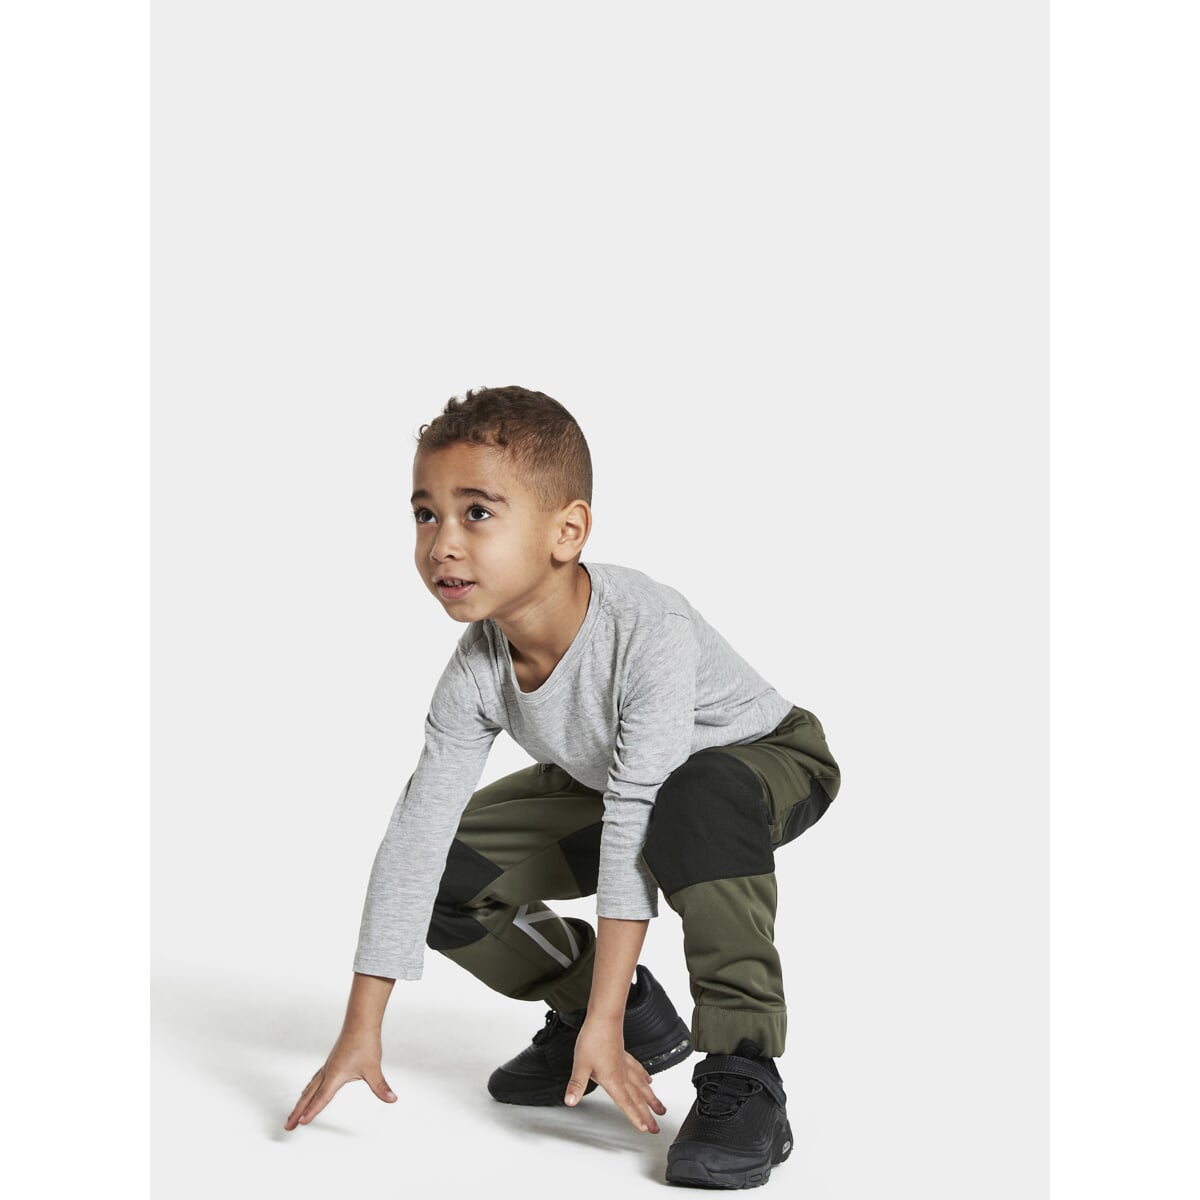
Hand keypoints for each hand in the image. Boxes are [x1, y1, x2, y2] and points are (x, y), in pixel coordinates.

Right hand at [284, 1027, 395, 1130]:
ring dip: (301, 1102)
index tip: (301, 1123)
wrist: (360, 1021)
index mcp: (335, 1075)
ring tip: (294, 1114)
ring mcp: (328, 1066)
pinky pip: (315, 1080)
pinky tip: (309, 1091)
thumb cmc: (364, 1042)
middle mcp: (328, 1072)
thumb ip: (381, 1086)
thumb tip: (392, 1098)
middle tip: (288, 1126)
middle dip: (298, 1112)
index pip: (321, 1098)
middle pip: (308, 1096)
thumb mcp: (373, 1068)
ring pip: (310, 1088)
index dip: (311, 1112)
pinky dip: (309, 1090)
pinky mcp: (332, 1062)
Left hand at [563, 1016, 665, 1133]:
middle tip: (657, 1128)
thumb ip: (576, 1085)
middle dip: (647, 1114)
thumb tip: (570, 1101)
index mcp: (613, 1079)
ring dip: (651, 1098)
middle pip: (638, 1098)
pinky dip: (644, 1078)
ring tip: (661, 1108)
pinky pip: (638, 1070)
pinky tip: (648, 1080)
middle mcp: (622, 1074)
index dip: (635, 1117)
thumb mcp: (581, 1064)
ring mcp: (625, 1064)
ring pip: (642, 1086)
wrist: (604, 1017)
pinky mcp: (624, 1054)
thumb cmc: (593, 1038)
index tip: (645, 1129)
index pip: (626, 1103)